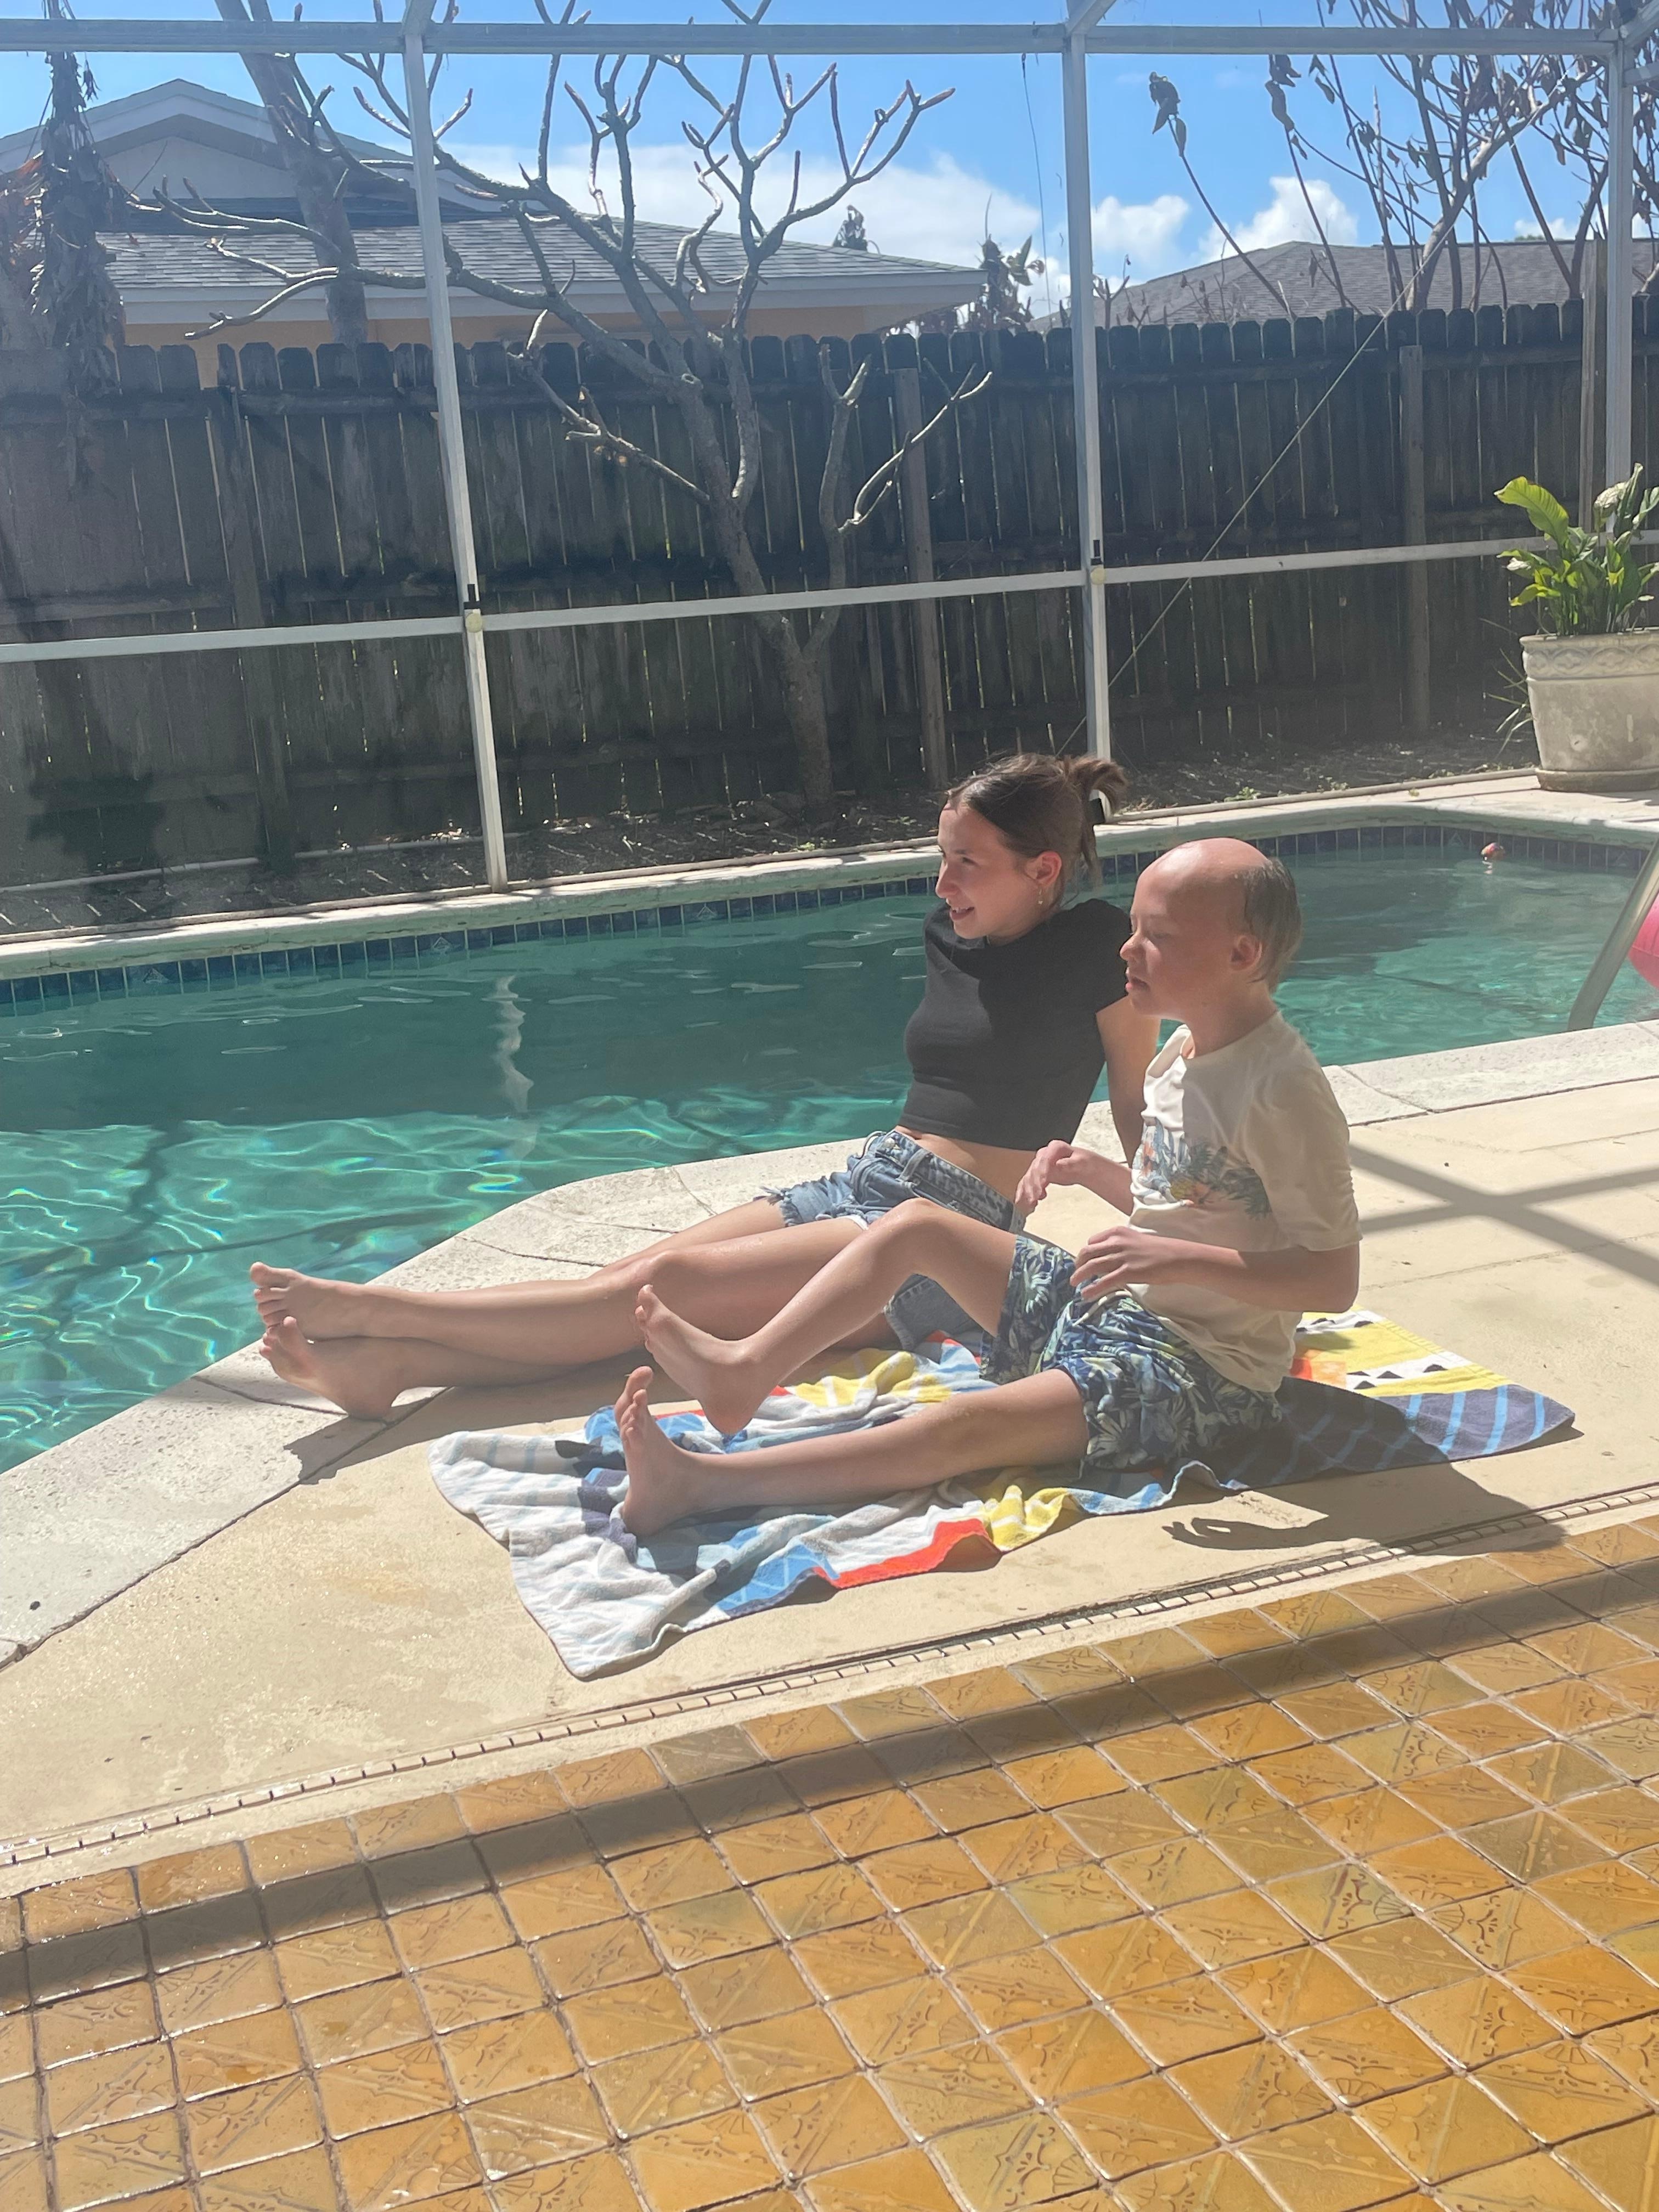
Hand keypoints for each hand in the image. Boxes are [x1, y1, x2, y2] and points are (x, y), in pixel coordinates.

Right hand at [1016, 1140, 1098, 1215]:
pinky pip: (1026, 1184)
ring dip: (1028, 1191)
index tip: (1043, 1183)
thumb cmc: (1084, 1164)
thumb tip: (1059, 1164)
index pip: (1044, 1159)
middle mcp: (1045, 1155)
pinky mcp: (1037, 1175)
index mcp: (1056, 1148)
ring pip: (1028, 1178)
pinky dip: (1024, 1193)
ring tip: (1032, 1203)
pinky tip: (1025, 1203)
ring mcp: (1039, 1165)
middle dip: (1034, 1185)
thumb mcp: (1082, 1163)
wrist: (1083, 1169)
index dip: (1042, 1172)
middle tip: (1038, 1197)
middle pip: (1034, 1170)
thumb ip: (1070, 1164)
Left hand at [1071, 1225, 1186, 1300]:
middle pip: (1088, 1252)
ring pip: (1092, 1266)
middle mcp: (1117, 1242)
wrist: (1179, 1257)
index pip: (1093, 1241)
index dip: (1085, 1253)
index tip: (1082, 1261)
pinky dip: (1092, 1288)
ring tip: (1074, 1283)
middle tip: (1075, 1273)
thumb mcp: (1136, 1242)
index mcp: (1119, 1232)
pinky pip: (1104, 1281)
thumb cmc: (1161, 1250)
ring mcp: (1122, 1257)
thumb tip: (1107, 1260)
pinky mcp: (1128, 1272)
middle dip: (1078, 1263)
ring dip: (1080, 1275)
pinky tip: (1085, 1294)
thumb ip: (1121, 1247)